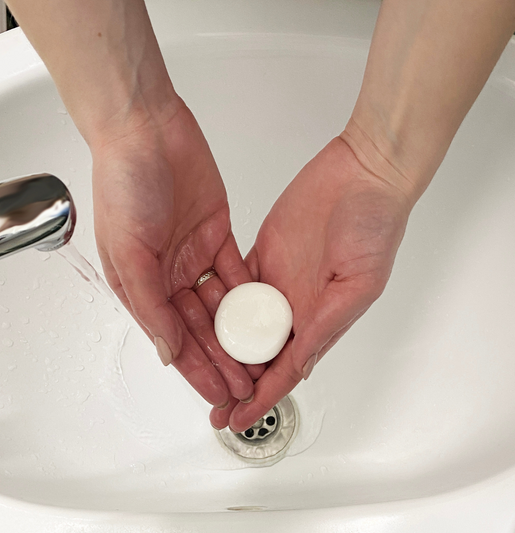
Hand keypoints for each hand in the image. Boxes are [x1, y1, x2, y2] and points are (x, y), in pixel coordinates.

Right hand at [91, 96, 255, 408]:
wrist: (148, 130)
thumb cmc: (124, 183)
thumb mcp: (128, 252)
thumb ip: (149, 304)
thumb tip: (167, 351)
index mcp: (141, 282)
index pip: (174, 338)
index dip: (197, 369)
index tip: (218, 393)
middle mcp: (168, 273)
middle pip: (202, 328)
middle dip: (223, 358)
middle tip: (247, 385)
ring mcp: (194, 254)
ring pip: (222, 304)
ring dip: (240, 331)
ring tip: (261, 357)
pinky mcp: (217, 234)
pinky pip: (237, 271)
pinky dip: (250, 293)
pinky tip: (266, 314)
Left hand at [211, 137, 411, 430]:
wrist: (362, 175)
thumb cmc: (375, 226)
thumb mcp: (359, 285)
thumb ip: (325, 327)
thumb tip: (297, 366)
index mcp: (319, 317)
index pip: (284, 368)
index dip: (260, 396)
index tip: (237, 417)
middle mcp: (295, 304)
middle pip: (258, 352)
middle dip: (233, 378)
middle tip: (208, 398)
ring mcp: (277, 280)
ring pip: (241, 321)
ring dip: (220, 343)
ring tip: (195, 363)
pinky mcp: (263, 253)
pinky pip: (233, 282)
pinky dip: (216, 301)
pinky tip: (197, 315)